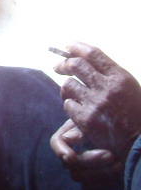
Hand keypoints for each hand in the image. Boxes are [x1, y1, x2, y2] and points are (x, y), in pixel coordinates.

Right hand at [49, 118, 120, 184]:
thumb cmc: (116, 127)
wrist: (134, 139)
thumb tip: (67, 138)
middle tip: (111, 155)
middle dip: (89, 160)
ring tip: (119, 163)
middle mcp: (73, 151)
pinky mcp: (94, 178)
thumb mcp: (98, 124)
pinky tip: (119, 169)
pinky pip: (91, 185)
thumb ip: (81, 129)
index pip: (56, 142)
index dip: (60, 150)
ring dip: (98, 171)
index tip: (70, 156)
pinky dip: (105, 179)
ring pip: (77, 176)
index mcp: (72, 134)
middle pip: (68, 161)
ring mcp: (83, 166)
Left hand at [51, 42, 140, 165]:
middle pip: (76, 65)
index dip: (77, 47)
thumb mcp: (129, 88)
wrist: (140, 143)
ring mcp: (95, 104)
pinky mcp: (86, 120)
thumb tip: (83, 58)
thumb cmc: (136, 113)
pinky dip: (70, 105)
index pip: (94, 54)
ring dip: (67, 88)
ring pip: (68, 85)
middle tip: (58, 67)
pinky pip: (68, 104)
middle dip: (64, 64)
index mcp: (120, 78)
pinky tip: (77, 109)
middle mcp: (107, 88)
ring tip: (71, 92)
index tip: (68, 47)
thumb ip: (109, 74)